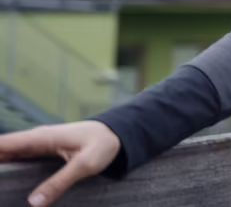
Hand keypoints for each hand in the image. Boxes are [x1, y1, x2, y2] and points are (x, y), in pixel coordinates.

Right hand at [0, 121, 120, 205]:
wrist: (116, 134)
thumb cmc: (103, 144)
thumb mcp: (84, 165)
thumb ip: (59, 183)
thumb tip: (33, 203)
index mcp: (42, 138)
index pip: (4, 144)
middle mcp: (35, 138)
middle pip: (2, 149)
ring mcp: (37, 144)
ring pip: (8, 154)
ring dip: (1, 165)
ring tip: (1, 186)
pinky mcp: (41, 150)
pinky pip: (18, 157)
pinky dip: (7, 166)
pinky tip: (4, 179)